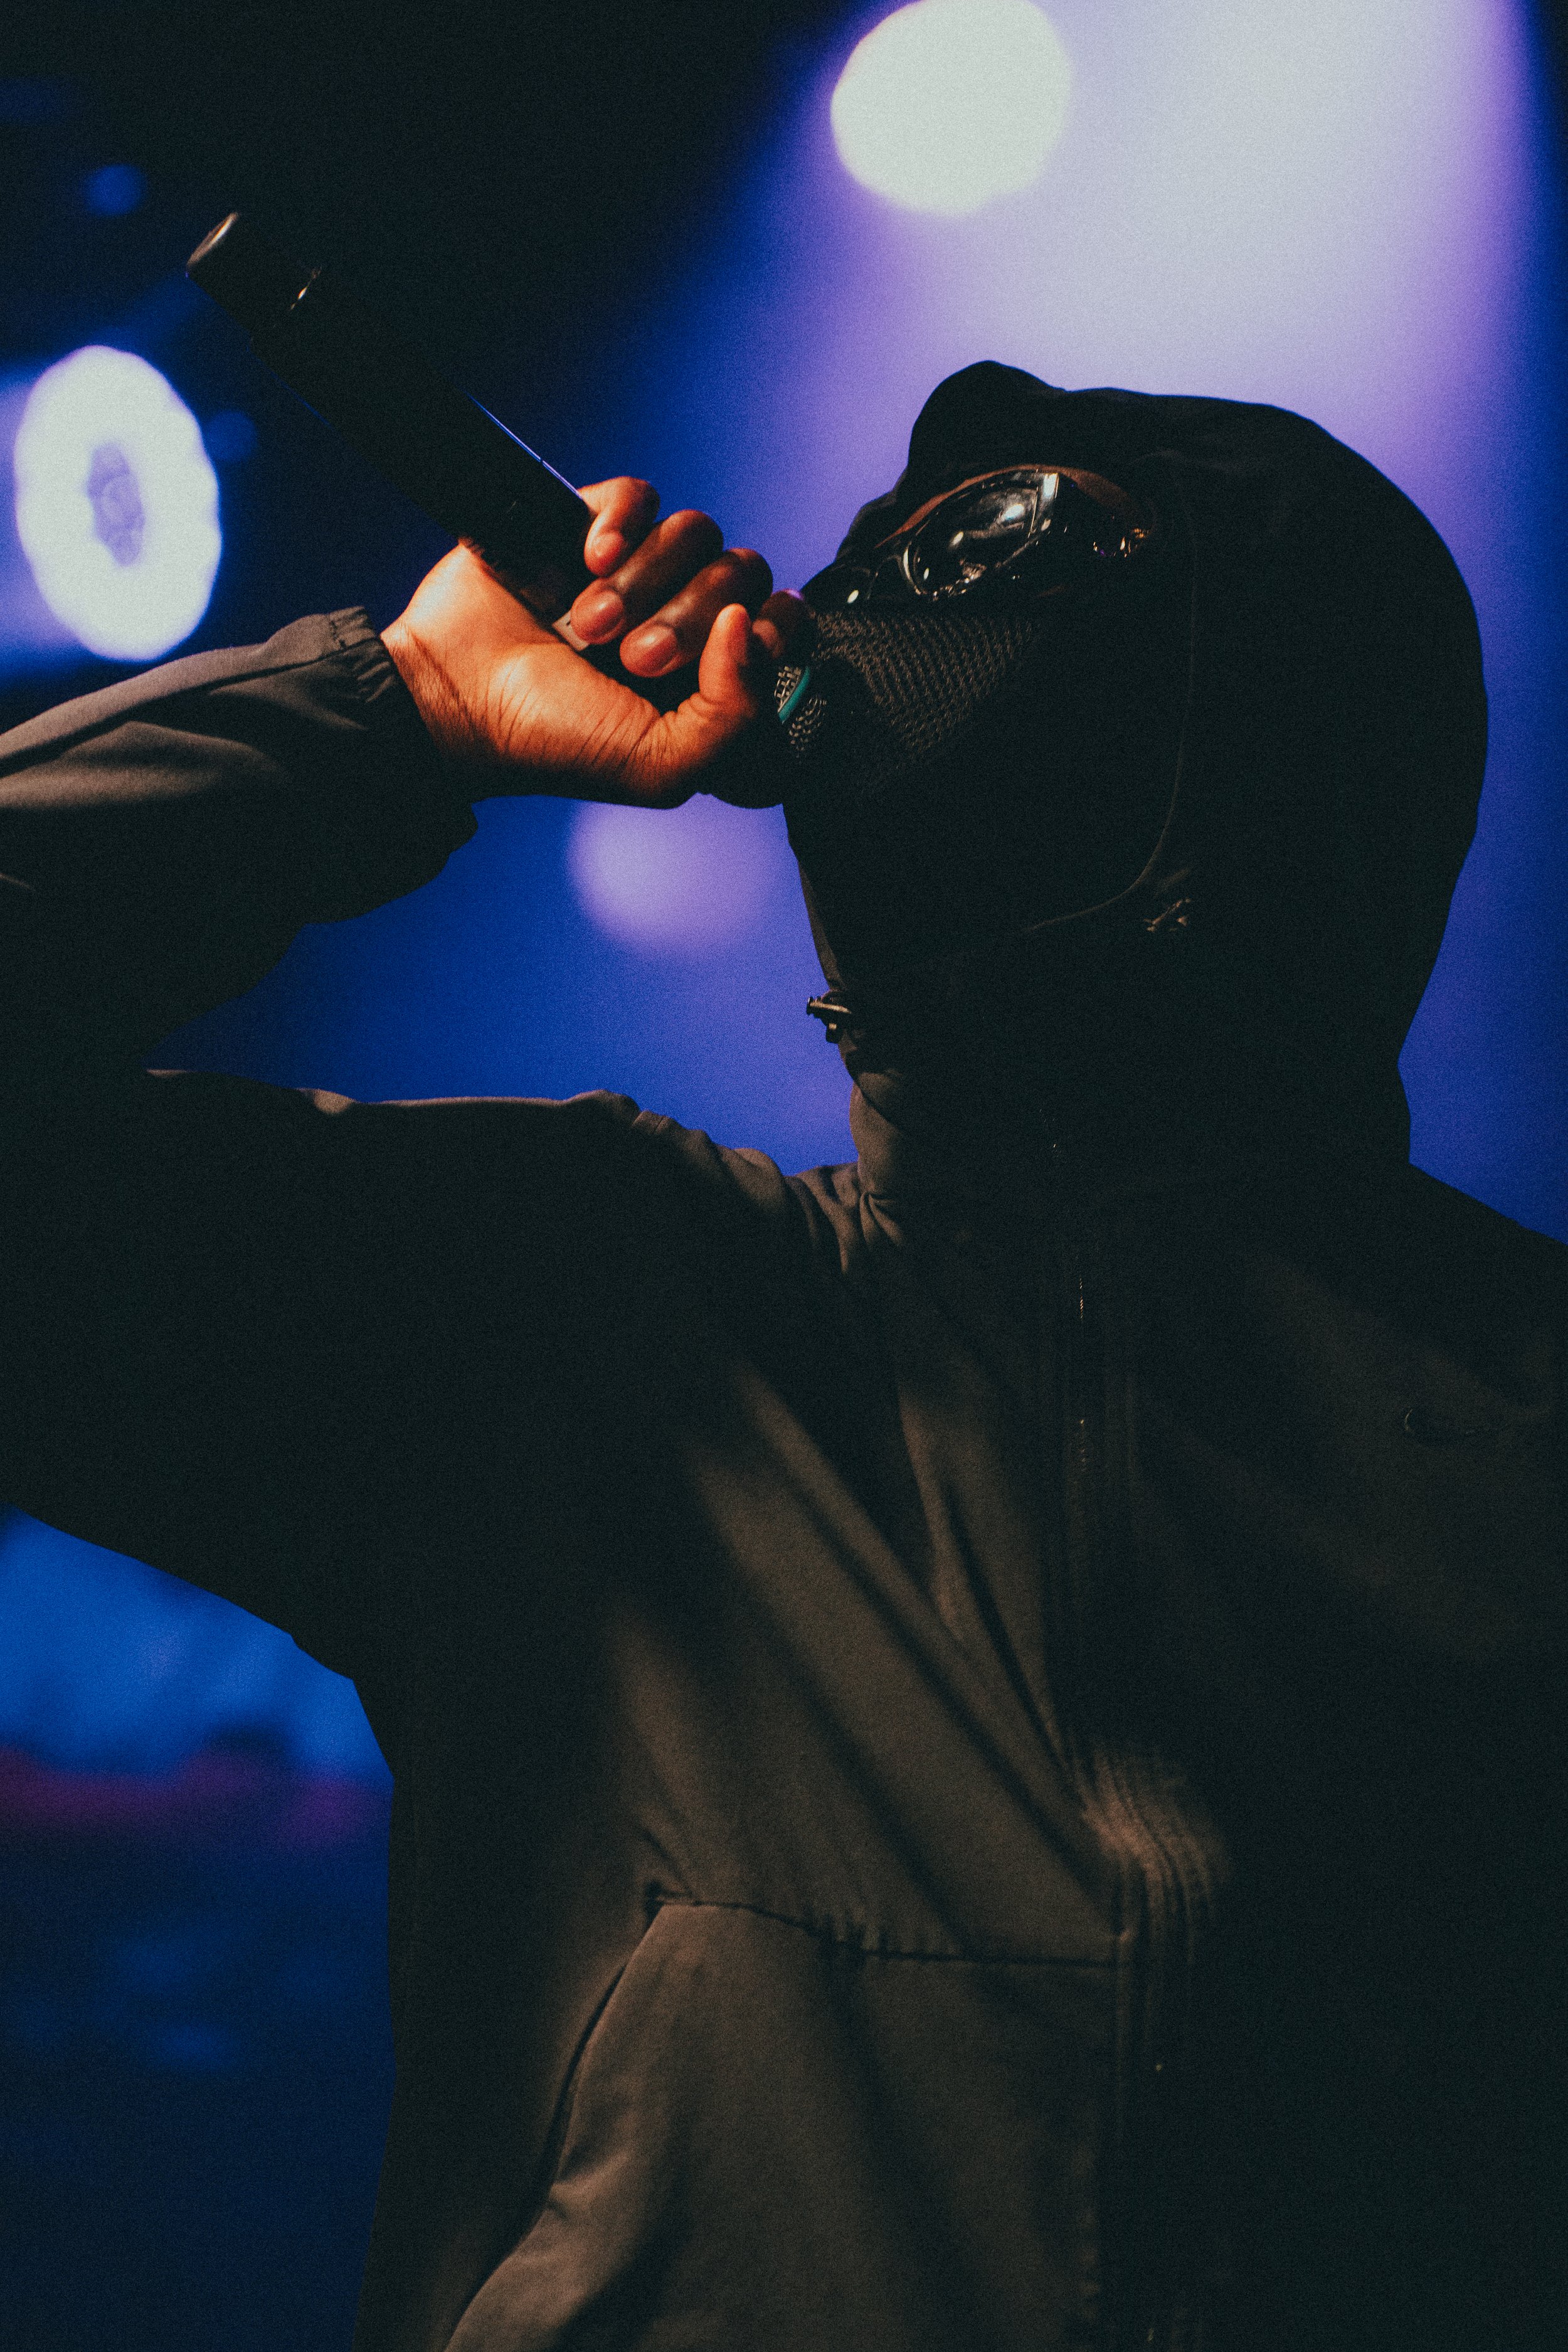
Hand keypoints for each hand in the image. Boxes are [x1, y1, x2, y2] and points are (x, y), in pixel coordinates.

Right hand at [381, 477, 807, 807]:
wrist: (457, 701)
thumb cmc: (552, 743)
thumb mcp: (662, 767)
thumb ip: (735, 716)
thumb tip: (749, 625)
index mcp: (711, 678)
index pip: (783, 626)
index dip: (769, 633)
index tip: (724, 657)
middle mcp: (683, 621)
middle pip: (742, 574)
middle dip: (687, 620)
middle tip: (632, 658)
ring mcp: (638, 571)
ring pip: (696, 533)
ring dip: (643, 583)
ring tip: (590, 624)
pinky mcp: (591, 526)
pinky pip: (642, 497)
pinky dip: (621, 525)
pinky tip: (585, 562)